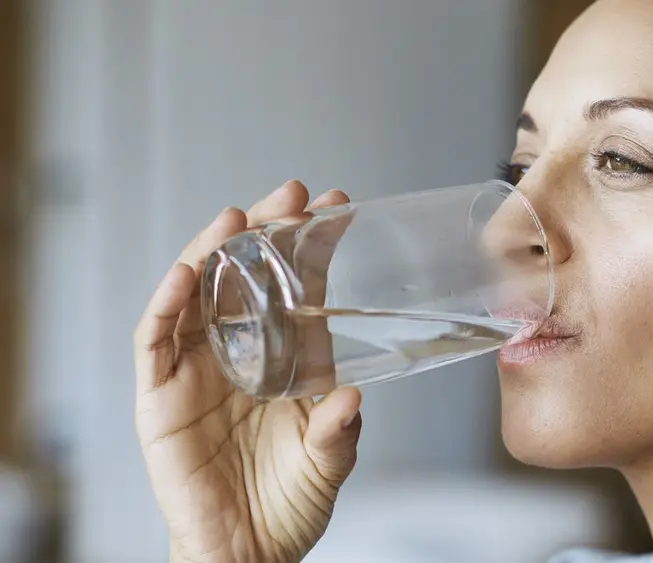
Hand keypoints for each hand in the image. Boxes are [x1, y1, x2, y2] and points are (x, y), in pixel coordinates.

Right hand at [135, 181, 361, 562]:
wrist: (248, 553)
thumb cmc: (289, 503)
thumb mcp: (328, 462)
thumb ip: (339, 431)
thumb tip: (352, 399)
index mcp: (288, 358)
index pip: (299, 288)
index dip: (314, 246)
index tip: (339, 207)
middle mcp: (241, 352)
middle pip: (246, 275)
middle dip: (265, 230)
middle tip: (292, 195)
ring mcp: (197, 369)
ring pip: (197, 294)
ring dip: (211, 251)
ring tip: (235, 219)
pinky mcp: (159, 396)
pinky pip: (156, 340)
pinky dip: (166, 304)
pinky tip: (183, 273)